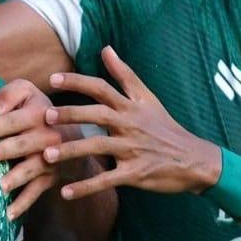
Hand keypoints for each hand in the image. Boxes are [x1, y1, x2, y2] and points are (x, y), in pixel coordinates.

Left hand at [0, 79, 61, 220]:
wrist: (72, 135)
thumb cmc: (36, 109)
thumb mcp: (27, 93)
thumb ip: (9, 94)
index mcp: (40, 112)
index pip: (17, 119)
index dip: (0, 126)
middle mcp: (48, 136)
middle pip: (25, 144)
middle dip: (6, 150)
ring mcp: (51, 159)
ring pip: (32, 169)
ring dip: (15, 177)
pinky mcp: (50, 177)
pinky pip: (36, 192)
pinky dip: (22, 204)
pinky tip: (7, 214)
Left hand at [42, 46, 220, 199]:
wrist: (194, 159)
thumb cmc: (165, 126)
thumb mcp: (147, 97)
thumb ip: (124, 74)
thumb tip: (105, 48)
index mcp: (130, 106)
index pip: (101, 87)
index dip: (77, 82)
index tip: (52, 79)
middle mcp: (129, 124)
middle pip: (97, 115)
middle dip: (71, 114)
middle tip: (46, 116)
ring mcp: (132, 149)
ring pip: (99, 147)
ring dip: (72, 151)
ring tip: (47, 155)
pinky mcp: (135, 173)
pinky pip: (107, 180)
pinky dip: (86, 187)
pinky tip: (65, 192)